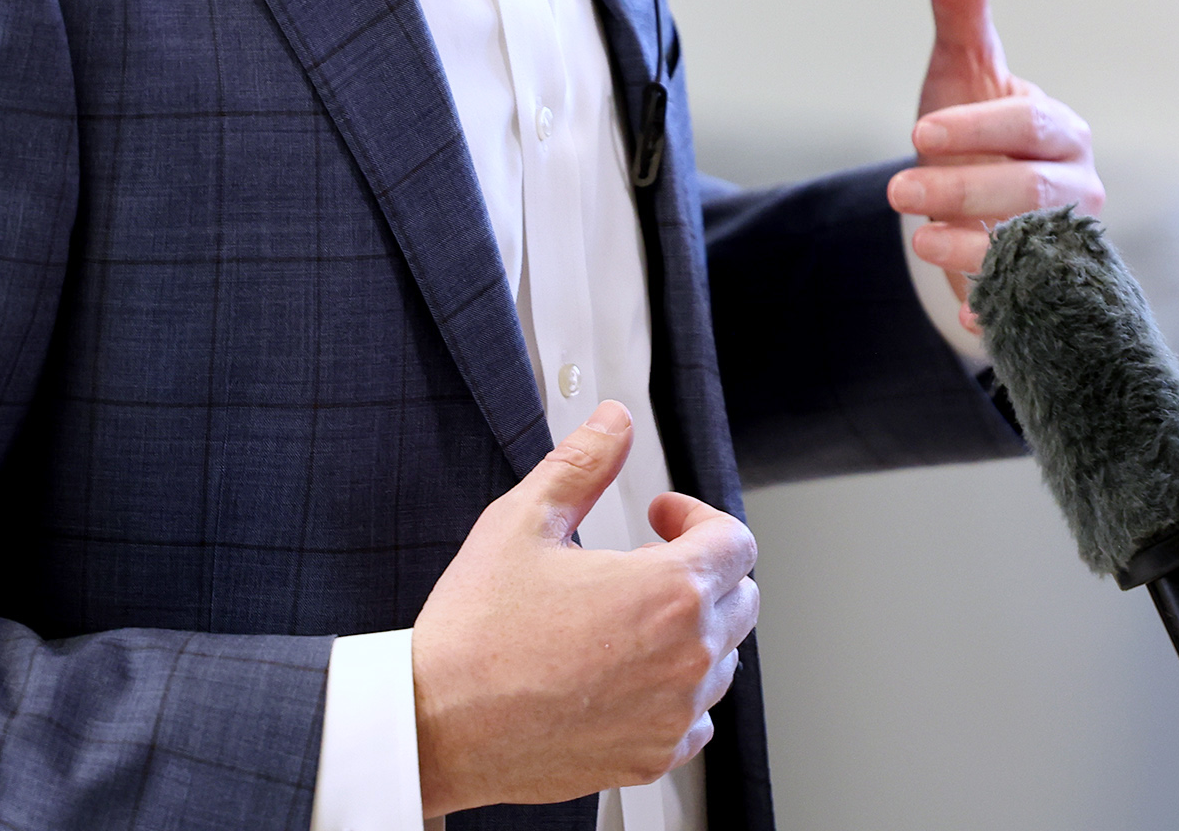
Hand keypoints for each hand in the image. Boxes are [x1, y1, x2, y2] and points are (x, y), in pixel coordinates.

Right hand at [411, 403, 759, 814]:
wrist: (437, 724)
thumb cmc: (475, 632)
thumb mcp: (523, 521)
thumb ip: (583, 462)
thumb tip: (613, 423)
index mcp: (667, 592)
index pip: (735, 541)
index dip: (698, 516)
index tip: (662, 516)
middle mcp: (685, 657)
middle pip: (741, 598)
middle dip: (701, 569)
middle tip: (646, 561)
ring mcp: (672, 713)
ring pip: (721, 659)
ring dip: (691, 631)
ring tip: (630, 618)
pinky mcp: (651, 756)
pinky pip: (696, 719)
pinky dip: (675, 694)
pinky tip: (628, 675)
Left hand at [886, 0, 1101, 331]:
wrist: (968, 210)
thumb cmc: (968, 129)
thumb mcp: (959, 67)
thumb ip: (961, 2)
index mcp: (1061, 131)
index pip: (1031, 127)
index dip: (980, 129)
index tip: (920, 133)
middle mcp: (1075, 188)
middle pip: (1033, 189)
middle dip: (965, 189)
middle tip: (899, 190)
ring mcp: (1060, 245)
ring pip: (1031, 249)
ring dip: (973, 249)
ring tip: (916, 239)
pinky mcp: (1040, 293)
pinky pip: (1029, 305)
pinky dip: (996, 310)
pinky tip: (964, 313)